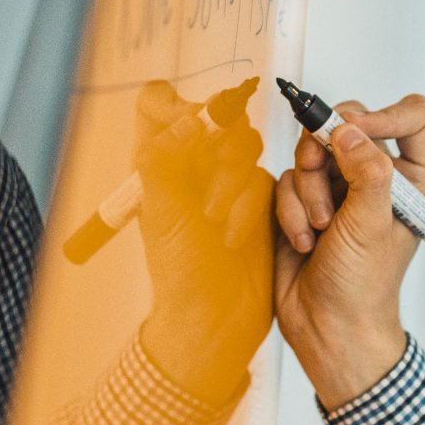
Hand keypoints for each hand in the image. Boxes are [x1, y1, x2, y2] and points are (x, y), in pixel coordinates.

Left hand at [134, 78, 274, 404]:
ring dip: (236, 182)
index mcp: (157, 162)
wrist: (217, 320)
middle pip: (213, 116)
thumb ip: (167, 160)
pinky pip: (267, 174)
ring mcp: (227, 179)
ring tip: (221, 225)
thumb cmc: (181, 276)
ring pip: (244, 143)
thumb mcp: (165, 216)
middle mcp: (191, 164)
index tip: (191, 128)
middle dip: (218, 152)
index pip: (158, 104)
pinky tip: (241, 235)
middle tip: (208, 200)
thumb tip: (186, 119)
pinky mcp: (260, 196)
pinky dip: (256, 203)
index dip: (176, 104)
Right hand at [272, 93, 424, 408]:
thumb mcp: (371, 224)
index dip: (384, 114)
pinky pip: (288, 179)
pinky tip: (303, 240)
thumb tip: (349, 129)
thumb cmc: (364, 288)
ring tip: (319, 228)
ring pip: (313, 151)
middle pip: (350, 123)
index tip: (355, 131)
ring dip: (308, 190)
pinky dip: (290, 209)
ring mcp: (341, 186)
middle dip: (326, 153)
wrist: (327, 327)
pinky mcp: (305, 199)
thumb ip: (366, 172)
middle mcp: (379, 176)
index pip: (413, 117)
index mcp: (414, 178)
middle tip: (316, 171)